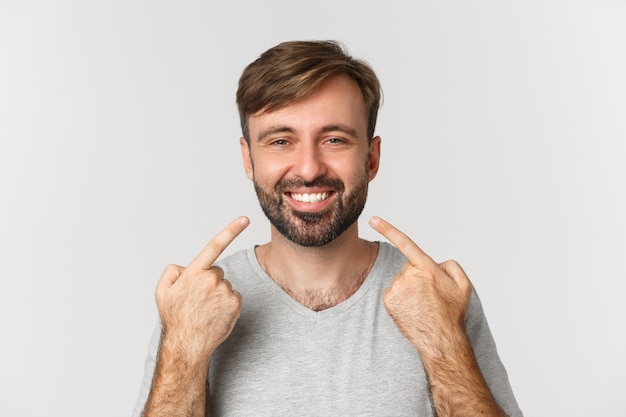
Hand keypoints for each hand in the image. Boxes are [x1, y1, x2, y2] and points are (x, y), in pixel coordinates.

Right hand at [155, 216, 248, 360]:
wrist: (188, 344)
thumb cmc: (175, 317)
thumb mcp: (162, 291)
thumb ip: (173, 271)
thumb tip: (187, 267)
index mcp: (194, 273)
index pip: (214, 246)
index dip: (231, 230)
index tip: (244, 218)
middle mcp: (212, 280)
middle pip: (217, 271)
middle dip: (209, 280)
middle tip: (197, 299)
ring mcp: (225, 292)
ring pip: (224, 285)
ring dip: (217, 293)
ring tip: (205, 309)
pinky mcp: (236, 303)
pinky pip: (233, 296)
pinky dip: (227, 303)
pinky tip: (215, 314)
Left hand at [369, 216, 471, 354]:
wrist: (441, 339)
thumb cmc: (452, 312)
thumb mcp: (463, 285)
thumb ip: (451, 265)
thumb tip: (436, 262)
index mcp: (427, 267)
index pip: (405, 243)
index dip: (388, 229)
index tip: (373, 219)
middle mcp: (409, 275)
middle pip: (408, 268)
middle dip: (417, 276)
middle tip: (429, 295)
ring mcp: (397, 288)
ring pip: (400, 281)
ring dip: (408, 289)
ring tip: (422, 304)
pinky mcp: (389, 300)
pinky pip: (392, 293)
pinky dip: (400, 299)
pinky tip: (411, 309)